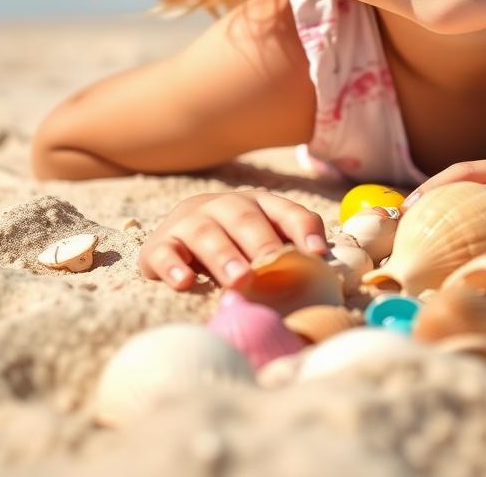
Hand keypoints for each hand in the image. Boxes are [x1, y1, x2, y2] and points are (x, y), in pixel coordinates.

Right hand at [138, 190, 328, 290]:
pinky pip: (164, 253)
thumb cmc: (234, 244)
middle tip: (272, 264)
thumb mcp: (263, 240)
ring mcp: (190, 222)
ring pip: (206, 233)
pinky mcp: (160, 245)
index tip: (318, 254)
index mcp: (258, 204)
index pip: (286, 211)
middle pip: (245, 218)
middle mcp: (224, 207)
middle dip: (261, 242)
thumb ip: (291, 250)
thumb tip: (326, 273)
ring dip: (224, 255)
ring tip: (239, 278)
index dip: (304, 229)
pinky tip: (185, 282)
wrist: (176, 234)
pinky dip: (173, 266)